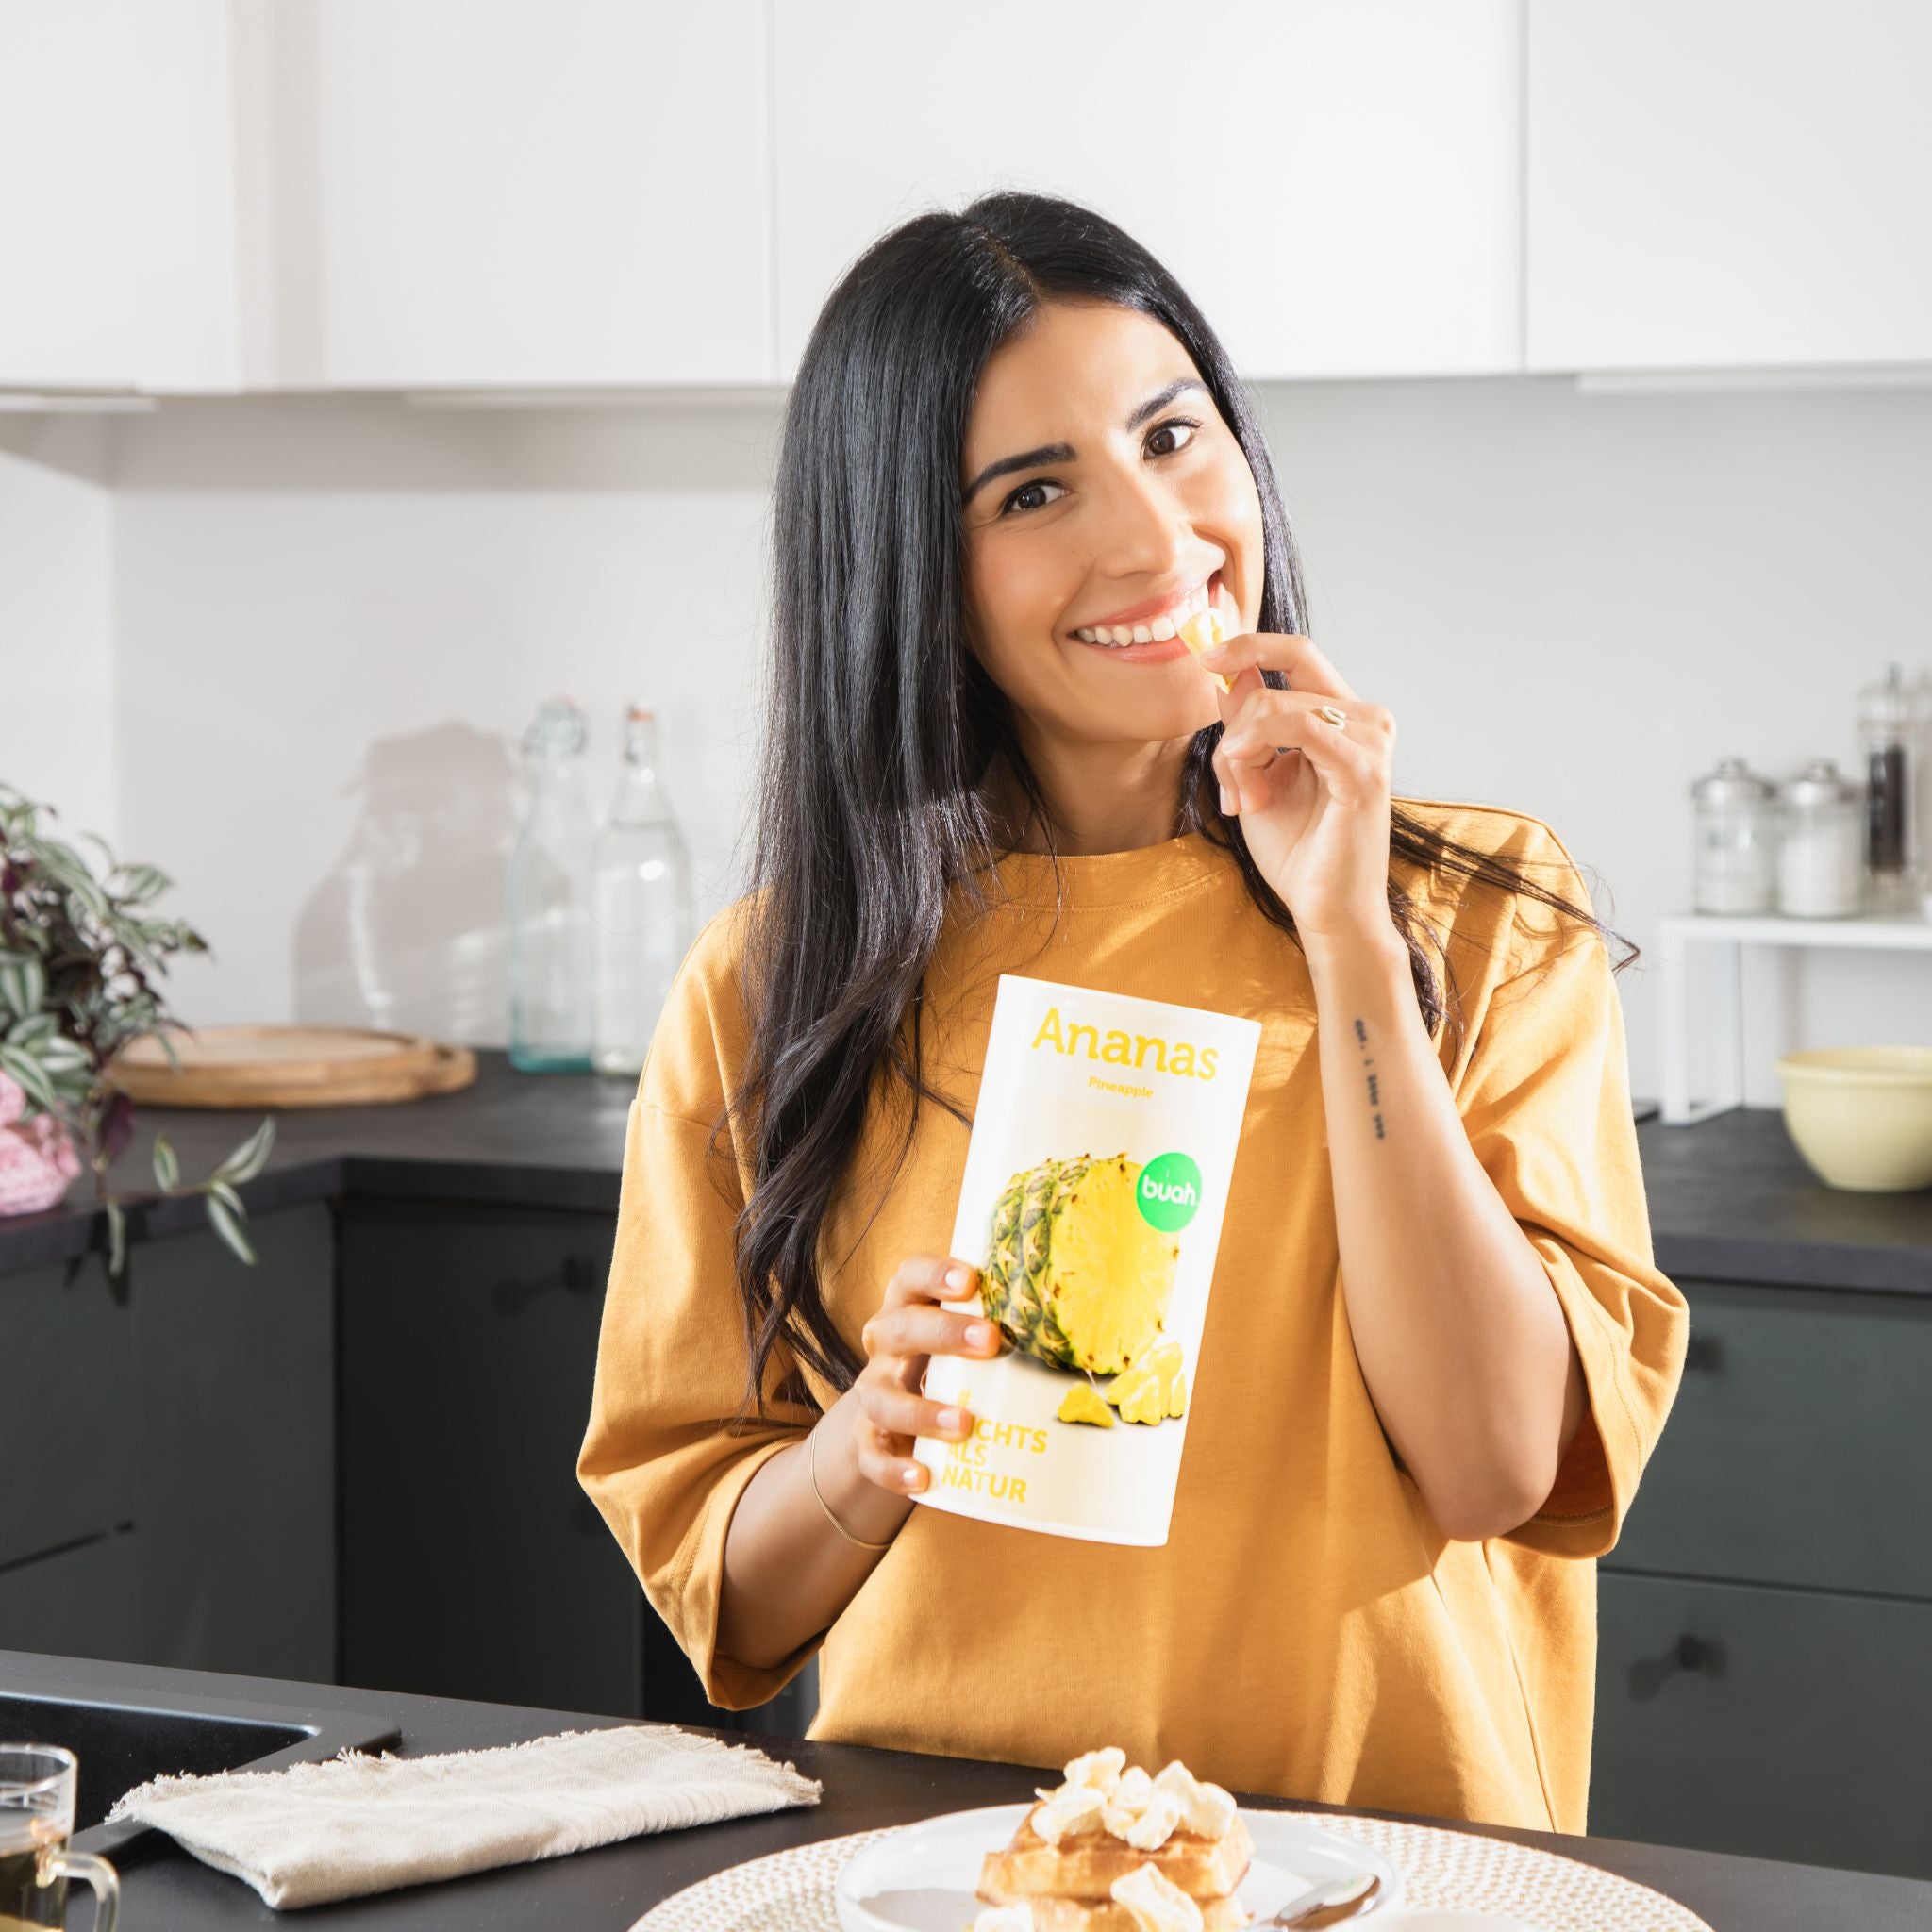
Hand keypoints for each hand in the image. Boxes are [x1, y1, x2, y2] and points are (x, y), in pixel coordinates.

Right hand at [852, 1256, 1002, 1495]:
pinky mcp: (867, 1439)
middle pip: (899, 1329)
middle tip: (990, 1340)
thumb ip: (1006, 1325)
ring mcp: (874, 1393)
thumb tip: (1090, 1323)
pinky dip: (894, 1468)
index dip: (935, 1274)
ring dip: (921, 1411)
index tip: (970, 1280)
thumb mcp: (966, 1339)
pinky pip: (871, 1454)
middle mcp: (886, 1346)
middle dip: (943, 1333)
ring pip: (882, 1397)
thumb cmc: (948, 1365)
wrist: (894, 1419)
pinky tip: (923, 1477)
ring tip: (965, 1423)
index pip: (911, 1277)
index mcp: (909, 1308)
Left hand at [1198, 631, 1398, 949]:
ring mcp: (1372, 742)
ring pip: (1278, 706)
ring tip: (1244, 800)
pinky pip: (1301, 727)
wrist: (1327, 909)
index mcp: (1344, 716)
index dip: (1249, 644)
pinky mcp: (1365, 771)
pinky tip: (1248, 787)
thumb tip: (1225, 672)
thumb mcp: (1257, 773)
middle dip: (1236, 723)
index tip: (1204, 657)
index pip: (1298, 653)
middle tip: (1228, 776)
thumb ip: (1246, 723)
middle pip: (1280, 678)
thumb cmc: (1298, 849)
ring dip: (1242, 751)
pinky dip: (1261, 747)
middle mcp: (1367, 719)